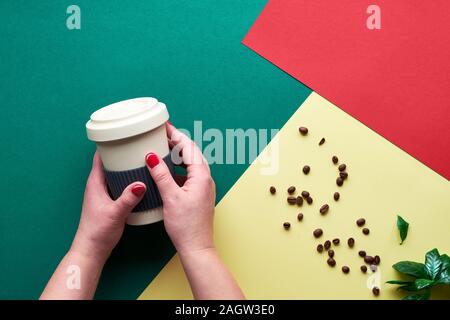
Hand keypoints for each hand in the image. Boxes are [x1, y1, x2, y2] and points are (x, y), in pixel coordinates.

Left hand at [71, 152, 146, 261]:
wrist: (92, 249)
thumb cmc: (97, 232)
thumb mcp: (115, 213)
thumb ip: (128, 198)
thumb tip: (141, 184)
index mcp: (95, 183)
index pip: (100, 157)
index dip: (110, 145)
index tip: (124, 136)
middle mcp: (98, 185)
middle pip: (110, 162)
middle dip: (123, 153)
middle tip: (139, 146)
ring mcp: (104, 193)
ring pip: (116, 173)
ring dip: (126, 166)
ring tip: (142, 160)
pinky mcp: (110, 201)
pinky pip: (120, 184)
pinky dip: (129, 179)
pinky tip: (141, 181)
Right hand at [145, 123, 243, 298]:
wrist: (197, 247)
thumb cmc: (186, 225)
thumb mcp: (170, 197)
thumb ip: (161, 175)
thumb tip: (151, 156)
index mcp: (201, 175)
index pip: (189, 147)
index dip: (176, 134)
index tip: (164, 126)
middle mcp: (205, 178)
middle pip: (191, 153)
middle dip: (177, 142)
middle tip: (161, 134)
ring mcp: (203, 187)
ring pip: (191, 163)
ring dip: (178, 155)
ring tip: (162, 148)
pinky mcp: (199, 195)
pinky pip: (189, 174)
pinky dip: (178, 168)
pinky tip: (167, 171)